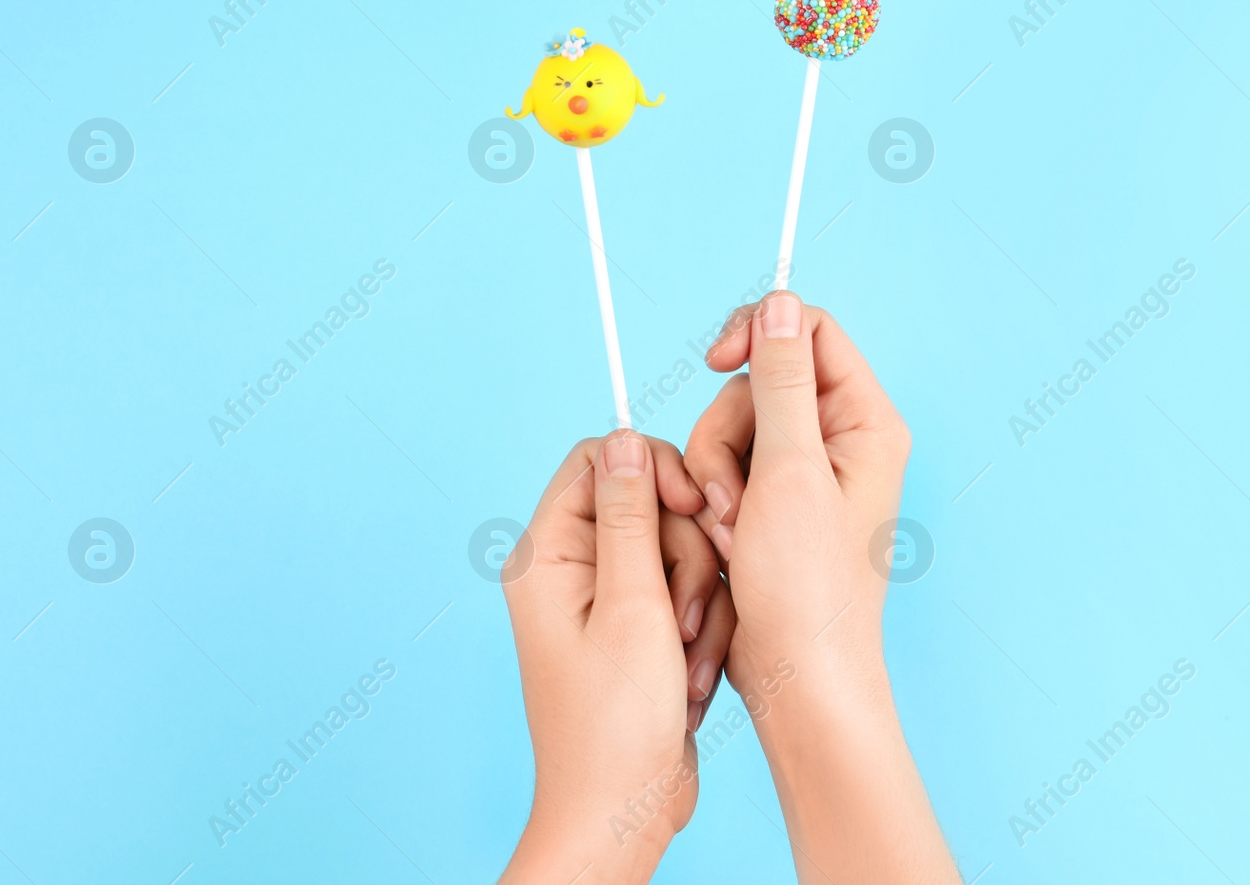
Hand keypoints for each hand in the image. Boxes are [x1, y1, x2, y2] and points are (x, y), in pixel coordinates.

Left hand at [500, 432, 735, 884]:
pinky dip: (700, 627)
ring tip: (685, 657)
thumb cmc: (616, 723)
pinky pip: (685, 592)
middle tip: (679, 614)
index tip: (692, 504)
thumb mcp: (632, 607)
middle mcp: (571, 570)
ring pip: (677, 549)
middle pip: (648, 503)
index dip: (653, 469)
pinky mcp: (639, 627)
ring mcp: (607, 600)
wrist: (623, 810)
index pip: (599, 460)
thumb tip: (624, 439)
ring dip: (696, 599)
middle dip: (683, 553)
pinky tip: (692, 674)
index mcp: (549, 556)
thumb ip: (629, 516)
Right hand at [685, 293, 958, 883]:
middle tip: (733, 498)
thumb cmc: (807, 590)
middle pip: (755, 382)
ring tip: (732, 532)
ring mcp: (805, 475)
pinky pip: (723, 470)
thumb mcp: (788, 474)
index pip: (808, 331)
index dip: (755, 334)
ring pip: (729, 427)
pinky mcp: (774, 505)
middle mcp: (840, 441)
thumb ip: (779, 382)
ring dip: (713, 475)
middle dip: (725, 434)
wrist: (798, 678)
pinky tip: (726, 544)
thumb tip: (780, 302)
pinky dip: (712, 501)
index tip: (713, 361)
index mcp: (865, 422)